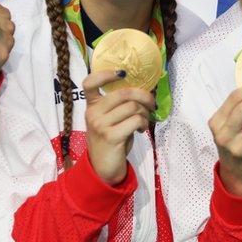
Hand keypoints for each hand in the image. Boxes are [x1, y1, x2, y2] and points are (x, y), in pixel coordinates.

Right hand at [83, 70, 154, 184]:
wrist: (103, 168)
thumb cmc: (110, 140)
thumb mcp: (110, 119)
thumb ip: (119, 105)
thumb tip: (144, 90)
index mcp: (91, 106)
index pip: (89, 83)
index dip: (105, 74)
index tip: (122, 73)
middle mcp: (93, 113)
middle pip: (123, 93)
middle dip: (144, 96)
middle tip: (151, 104)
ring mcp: (100, 125)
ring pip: (133, 107)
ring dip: (145, 113)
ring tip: (144, 121)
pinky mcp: (111, 136)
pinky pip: (135, 120)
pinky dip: (143, 123)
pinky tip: (141, 129)